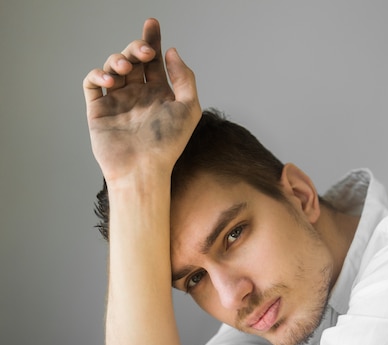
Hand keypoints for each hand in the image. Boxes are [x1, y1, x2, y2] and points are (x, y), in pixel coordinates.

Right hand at [83, 18, 200, 182]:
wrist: (142, 170)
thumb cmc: (168, 145)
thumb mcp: (189, 109)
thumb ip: (184, 77)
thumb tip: (171, 52)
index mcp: (158, 95)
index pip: (153, 61)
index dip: (152, 40)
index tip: (153, 24)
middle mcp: (137, 97)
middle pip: (132, 60)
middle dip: (136, 48)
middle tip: (144, 52)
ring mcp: (117, 103)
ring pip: (112, 67)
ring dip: (118, 60)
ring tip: (125, 68)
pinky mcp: (98, 111)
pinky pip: (92, 83)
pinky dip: (97, 74)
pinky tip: (109, 79)